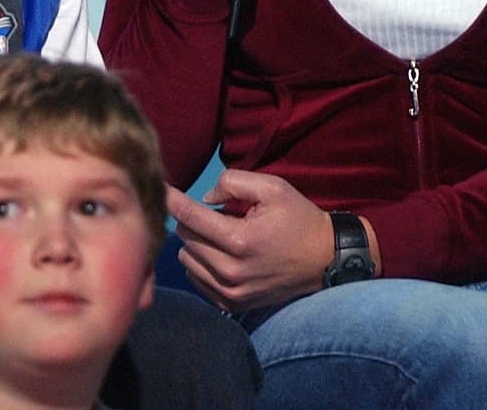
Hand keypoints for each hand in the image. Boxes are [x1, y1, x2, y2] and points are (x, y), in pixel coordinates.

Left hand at [167, 168, 333, 311]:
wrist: (325, 260)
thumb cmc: (299, 219)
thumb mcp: (273, 187)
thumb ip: (233, 182)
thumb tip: (203, 198)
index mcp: (239, 240)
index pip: (189, 217)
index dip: (172, 200)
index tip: (161, 188)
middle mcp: (230, 271)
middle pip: (185, 238)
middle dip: (192, 220)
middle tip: (212, 212)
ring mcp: (231, 292)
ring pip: (186, 260)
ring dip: (194, 243)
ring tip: (219, 234)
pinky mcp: (232, 305)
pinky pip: (196, 280)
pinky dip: (200, 264)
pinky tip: (218, 254)